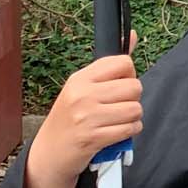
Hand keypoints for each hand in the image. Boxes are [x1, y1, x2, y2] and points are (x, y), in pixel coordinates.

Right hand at [25, 31, 142, 187]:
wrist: (51, 153)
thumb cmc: (71, 118)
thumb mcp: (84, 87)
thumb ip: (111, 65)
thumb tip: (133, 35)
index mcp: (80, 78)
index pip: (123, 63)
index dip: (129, 76)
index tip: (118, 87)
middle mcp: (82, 94)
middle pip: (135, 86)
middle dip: (132, 99)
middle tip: (117, 108)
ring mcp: (87, 116)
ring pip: (136, 109)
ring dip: (132, 118)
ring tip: (115, 121)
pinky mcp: (94, 137)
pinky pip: (131, 129)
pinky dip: (129, 132)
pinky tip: (115, 133)